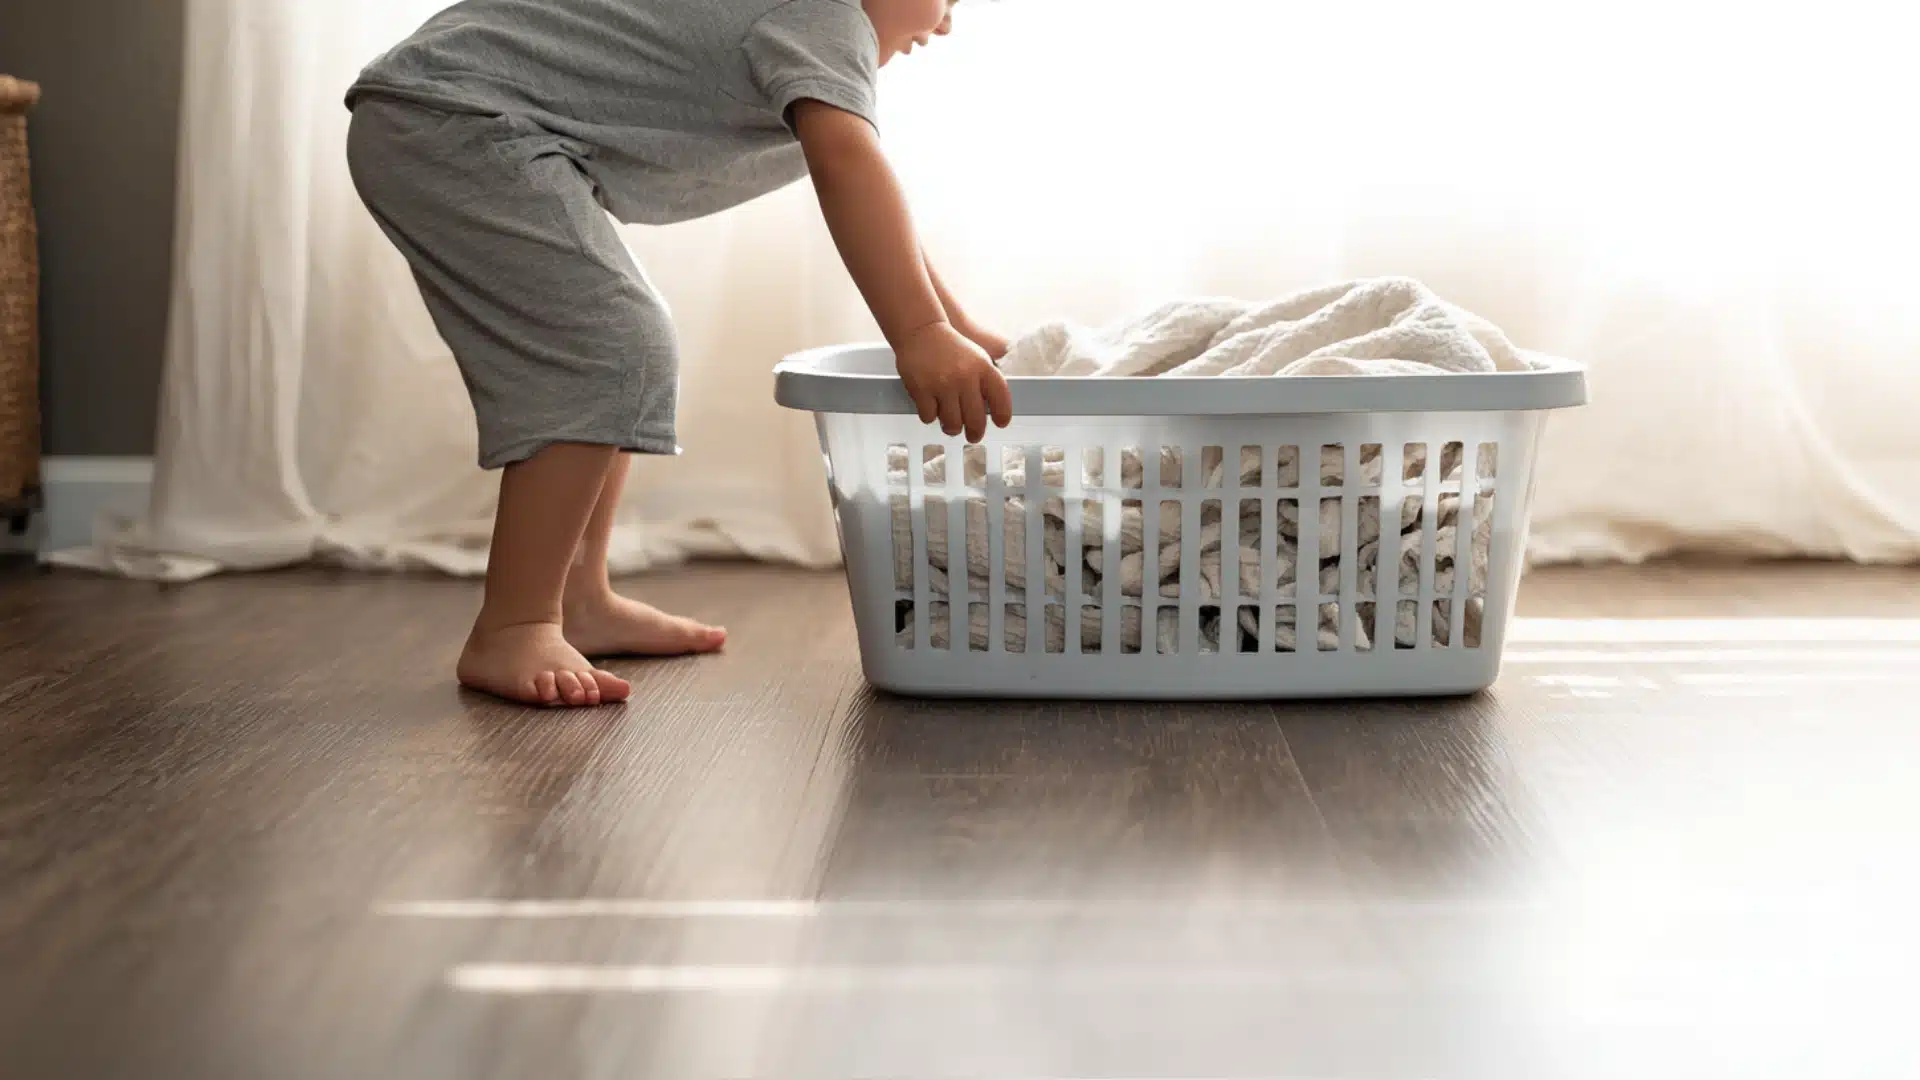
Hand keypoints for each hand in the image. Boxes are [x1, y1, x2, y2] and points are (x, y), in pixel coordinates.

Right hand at [895, 322, 1013, 442]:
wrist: (922, 331)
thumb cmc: (950, 348)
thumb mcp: (977, 358)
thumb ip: (986, 381)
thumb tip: (992, 412)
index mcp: (983, 368)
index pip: (1000, 399)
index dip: (1002, 415)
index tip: (1000, 423)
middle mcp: (965, 377)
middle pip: (975, 420)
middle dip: (975, 433)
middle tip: (973, 436)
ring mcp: (943, 385)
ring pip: (952, 424)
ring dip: (951, 427)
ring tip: (950, 424)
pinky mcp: (922, 390)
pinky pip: (929, 417)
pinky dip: (930, 416)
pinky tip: (931, 407)